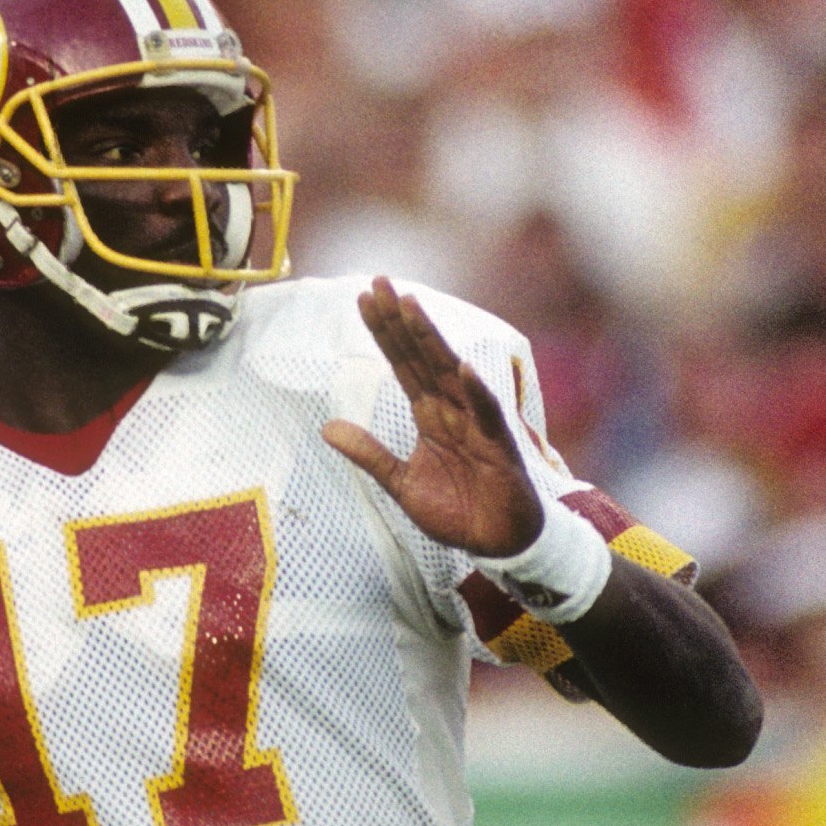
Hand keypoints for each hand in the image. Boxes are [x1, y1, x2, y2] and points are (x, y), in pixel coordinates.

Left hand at [320, 283, 544, 559]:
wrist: (497, 544)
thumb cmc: (457, 511)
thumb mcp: (401, 484)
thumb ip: (369, 454)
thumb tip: (327, 428)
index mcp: (430, 415)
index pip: (402, 363)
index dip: (384, 332)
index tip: (364, 298)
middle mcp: (452, 409)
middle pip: (421, 357)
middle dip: (400, 320)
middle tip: (380, 282)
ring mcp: (476, 423)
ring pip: (449, 373)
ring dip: (430, 340)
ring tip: (410, 306)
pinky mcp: (498, 446)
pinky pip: (487, 414)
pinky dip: (477, 391)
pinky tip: (462, 365)